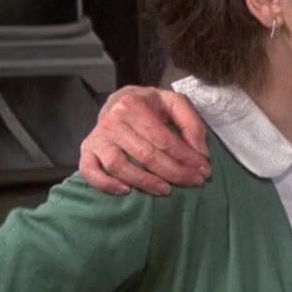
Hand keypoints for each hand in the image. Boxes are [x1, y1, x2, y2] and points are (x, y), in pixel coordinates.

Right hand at [79, 86, 209, 195]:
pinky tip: (127, 191)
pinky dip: (106, 184)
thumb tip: (201, 154)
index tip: (204, 170)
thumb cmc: (151, 105)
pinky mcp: (87, 151)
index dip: (186, 158)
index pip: (164, 139)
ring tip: (166, 189)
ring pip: (119, 167)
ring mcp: (97, 137)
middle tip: (194, 181)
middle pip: (145, 155)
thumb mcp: (175, 103)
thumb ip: (192, 124)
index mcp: (134, 105)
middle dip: (174, 173)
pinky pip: (91, 172)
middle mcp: (112, 120)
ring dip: (145, 182)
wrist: (119, 100)